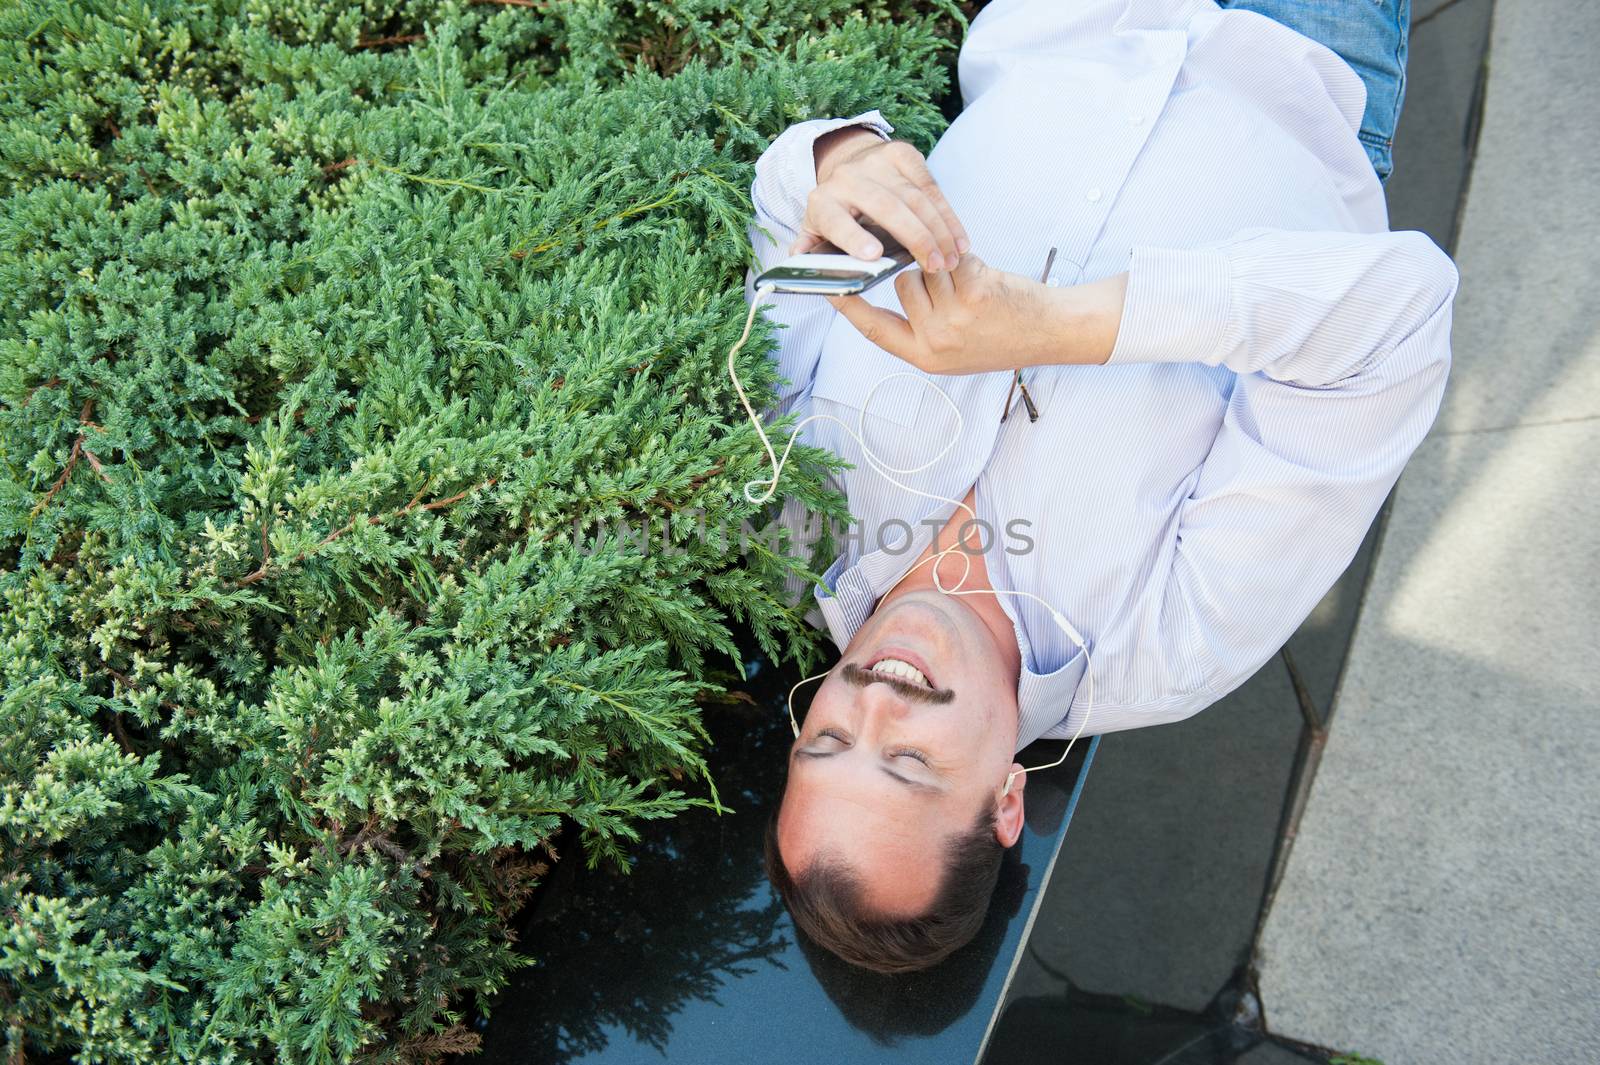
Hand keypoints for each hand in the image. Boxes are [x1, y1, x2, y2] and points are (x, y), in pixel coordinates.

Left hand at [796, 132, 969, 274]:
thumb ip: (811, 250)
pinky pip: (931, 187)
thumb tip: (798, 261)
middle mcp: (848, 178)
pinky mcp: (902, 154)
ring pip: (915, 198)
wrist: (848, 164)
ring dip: (939, 231)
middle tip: (934, 266)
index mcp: (822, 202)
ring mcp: (877, 162)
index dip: (853, 237)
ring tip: (951, 259)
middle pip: (887, 207)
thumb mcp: (817, 231)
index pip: (837, 220)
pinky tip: (958, 239)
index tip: (873, 256)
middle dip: (915, 238)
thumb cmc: (836, 211)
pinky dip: (948, 216)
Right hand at [825, 255, 1129, 374]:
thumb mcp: (955, 347)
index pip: (873, 330)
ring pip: (926, 267)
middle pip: (901, 285)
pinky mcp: (973, 296)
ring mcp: (953, 320)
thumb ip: (921, 325)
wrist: (1051, 333)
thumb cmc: (1003, 335)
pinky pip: (953, 259)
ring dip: (947, 265)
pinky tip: (986, 276)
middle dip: (923, 275)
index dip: (849, 308)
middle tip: (953, 288)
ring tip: (971, 284)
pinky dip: (968, 259)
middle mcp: (934, 343)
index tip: (829, 288)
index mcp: (923, 357)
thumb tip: (896, 283)